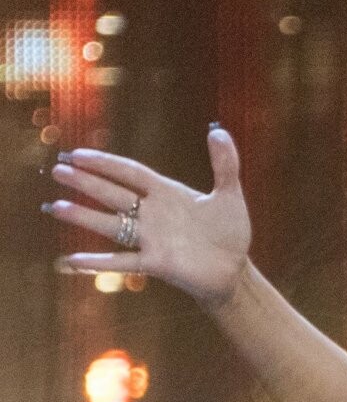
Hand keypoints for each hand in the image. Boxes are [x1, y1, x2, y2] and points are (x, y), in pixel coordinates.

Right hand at [42, 126, 252, 311]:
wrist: (235, 272)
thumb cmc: (231, 233)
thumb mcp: (230, 195)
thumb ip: (225, 164)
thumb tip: (219, 130)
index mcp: (166, 193)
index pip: (130, 173)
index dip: (105, 163)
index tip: (78, 154)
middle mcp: (152, 215)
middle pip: (113, 194)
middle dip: (86, 183)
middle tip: (57, 170)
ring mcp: (151, 240)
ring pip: (111, 225)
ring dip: (84, 216)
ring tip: (56, 207)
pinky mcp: (155, 264)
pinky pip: (122, 262)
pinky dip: (98, 262)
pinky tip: (72, 260)